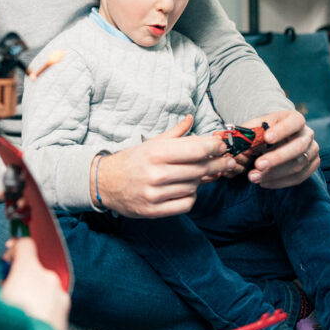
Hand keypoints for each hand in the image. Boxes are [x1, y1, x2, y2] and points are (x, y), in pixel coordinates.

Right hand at [0, 238, 69, 329]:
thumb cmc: (7, 328)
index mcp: (29, 271)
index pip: (25, 244)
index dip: (13, 248)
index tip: (5, 258)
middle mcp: (48, 280)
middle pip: (33, 268)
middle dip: (19, 276)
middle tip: (5, 290)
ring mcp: (60, 298)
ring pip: (43, 287)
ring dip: (31, 293)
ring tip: (16, 311)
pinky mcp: (65, 315)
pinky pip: (51, 304)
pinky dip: (41, 307)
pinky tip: (28, 322)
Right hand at [96, 115, 235, 217]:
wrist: (103, 183)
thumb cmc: (131, 161)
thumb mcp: (150, 143)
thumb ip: (175, 134)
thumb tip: (191, 119)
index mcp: (155, 152)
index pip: (197, 149)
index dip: (215, 148)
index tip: (222, 147)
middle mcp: (156, 173)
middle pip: (200, 169)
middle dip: (217, 165)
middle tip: (225, 162)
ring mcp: (154, 193)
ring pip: (194, 187)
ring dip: (200, 181)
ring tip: (197, 175)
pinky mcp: (153, 210)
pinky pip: (186, 204)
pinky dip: (190, 197)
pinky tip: (186, 190)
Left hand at [245, 110, 319, 187]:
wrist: (274, 141)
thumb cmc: (264, 132)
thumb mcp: (256, 127)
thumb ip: (249, 132)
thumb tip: (238, 140)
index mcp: (295, 119)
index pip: (294, 122)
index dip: (282, 130)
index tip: (267, 138)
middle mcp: (307, 134)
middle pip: (298, 147)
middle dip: (277, 158)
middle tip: (258, 165)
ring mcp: (312, 150)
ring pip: (298, 165)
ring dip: (274, 173)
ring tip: (254, 177)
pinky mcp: (312, 165)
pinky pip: (299, 177)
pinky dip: (280, 181)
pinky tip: (264, 182)